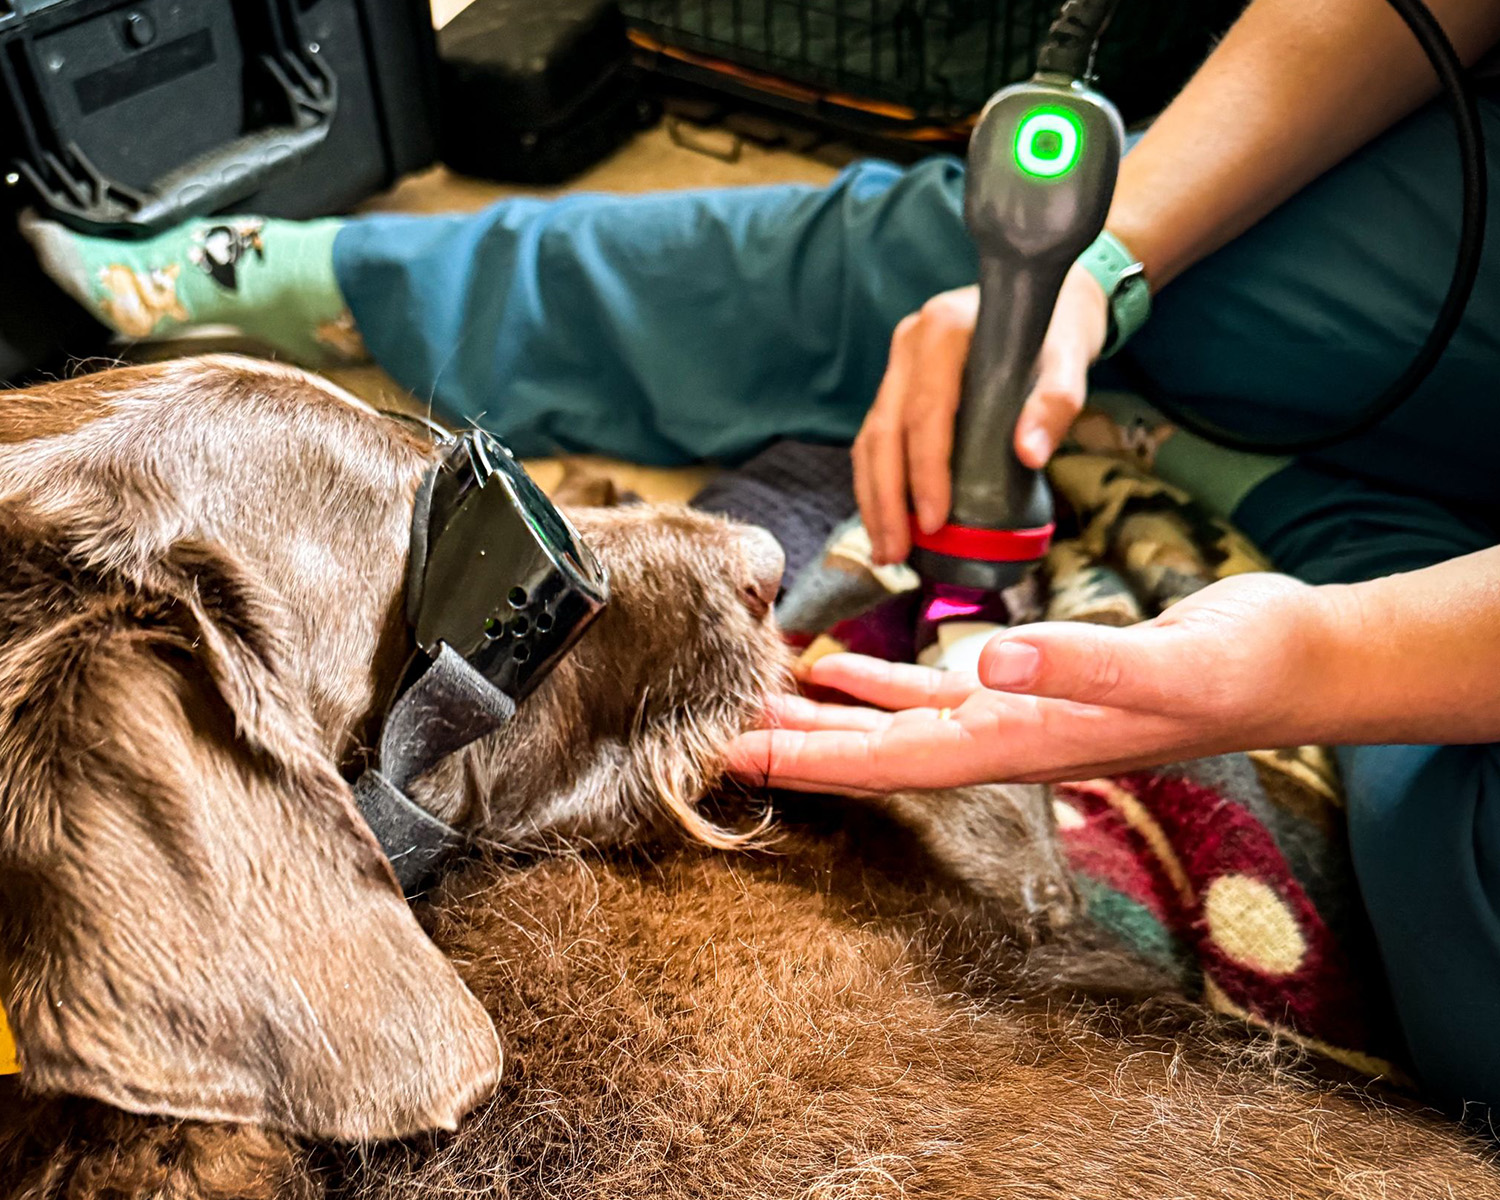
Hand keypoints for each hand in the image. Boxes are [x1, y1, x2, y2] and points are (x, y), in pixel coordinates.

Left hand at [728, 573, 1349, 793]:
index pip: (888, 761)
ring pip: (889, 723)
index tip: (731, 760)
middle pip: (870, 752)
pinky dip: (877, 684)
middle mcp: (1001, 738)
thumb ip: (1079, 663)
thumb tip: (990, 662)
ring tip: (752, 706)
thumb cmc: (1236, 668)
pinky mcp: (1026, 682)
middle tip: (707, 735)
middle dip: (789, 748)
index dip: (808, 763)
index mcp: (1016, 741)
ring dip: (820, 719)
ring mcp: (1011, 713)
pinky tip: (838, 669)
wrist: (1286, 661)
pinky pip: (930, 689)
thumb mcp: (1164, 663)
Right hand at [853, 264, 1108, 565]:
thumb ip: (1055, 403)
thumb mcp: (1071, 361)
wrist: (1051, 298)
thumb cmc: (1059, 331)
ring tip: (887, 551)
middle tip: (896, 553)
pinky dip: (878, 483)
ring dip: (874, 499)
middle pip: (885, 432)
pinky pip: (877, 439)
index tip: (933, 521)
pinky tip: (887, 521)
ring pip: (871, 439)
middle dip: (887, 499)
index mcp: (943, 329)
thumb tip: (1029, 454)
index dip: (925, 471)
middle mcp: (909, 343)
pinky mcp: (897, 386)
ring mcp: (898, 364)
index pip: (925, 411)